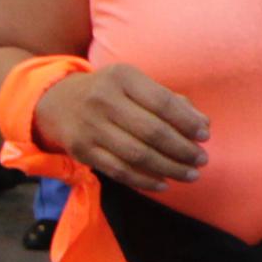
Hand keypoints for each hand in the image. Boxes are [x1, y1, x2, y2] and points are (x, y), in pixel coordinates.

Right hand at [35, 58, 209, 188]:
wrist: (57, 101)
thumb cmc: (109, 92)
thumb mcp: (134, 84)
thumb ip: (169, 101)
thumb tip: (202, 125)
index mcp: (122, 77)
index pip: (162, 102)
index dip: (187, 122)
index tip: (205, 136)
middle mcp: (103, 100)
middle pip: (152, 131)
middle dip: (182, 149)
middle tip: (201, 160)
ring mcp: (90, 127)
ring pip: (137, 155)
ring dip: (169, 168)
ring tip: (190, 174)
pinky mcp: (82, 150)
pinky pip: (120, 171)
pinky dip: (145, 180)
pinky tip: (164, 183)